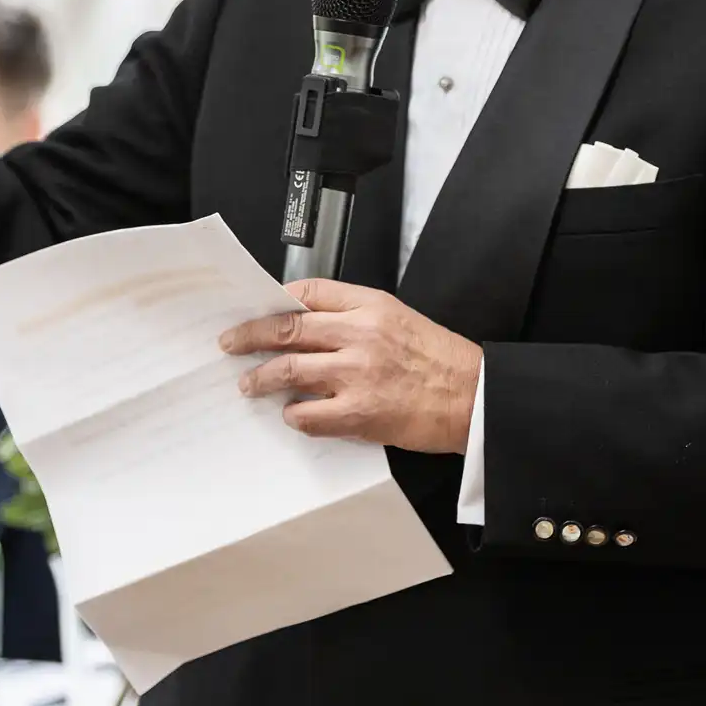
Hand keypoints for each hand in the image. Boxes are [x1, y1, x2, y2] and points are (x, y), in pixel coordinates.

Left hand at [219, 279, 481, 453]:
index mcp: (371, 306)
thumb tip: (309, 323)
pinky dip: (293, 414)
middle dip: (250, 335)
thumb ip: (356, 316)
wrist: (474, 397)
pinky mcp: (359, 413)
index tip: (259, 311)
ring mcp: (357, 374)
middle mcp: (360, 335)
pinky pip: (307, 413)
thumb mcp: (400, 318)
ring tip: (249, 384)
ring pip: (288, 369)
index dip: (276, 301)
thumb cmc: (441, 361)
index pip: (309, 292)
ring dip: (261, 378)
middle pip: (287, 327)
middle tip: (231, 343)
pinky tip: (292, 414)